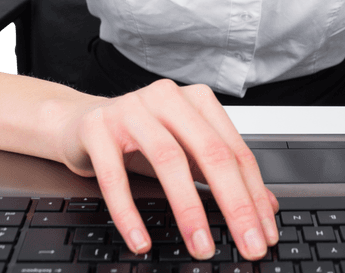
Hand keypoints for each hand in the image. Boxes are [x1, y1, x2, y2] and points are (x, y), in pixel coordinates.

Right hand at [58, 79, 279, 259]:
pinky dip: (130, 213)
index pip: (235, 151)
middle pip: (210, 152)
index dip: (254, 194)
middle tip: (247, 243)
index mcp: (196, 101)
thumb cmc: (138, 138)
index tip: (265, 231)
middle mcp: (167, 98)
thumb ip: (224, 173)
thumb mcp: (185, 151)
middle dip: (234, 204)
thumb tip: (266, 207)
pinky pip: (114, 176)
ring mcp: (131, 109)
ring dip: (188, 210)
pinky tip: (141, 240)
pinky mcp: (97, 127)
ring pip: (168, 160)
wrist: (78, 121)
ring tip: (201, 246)